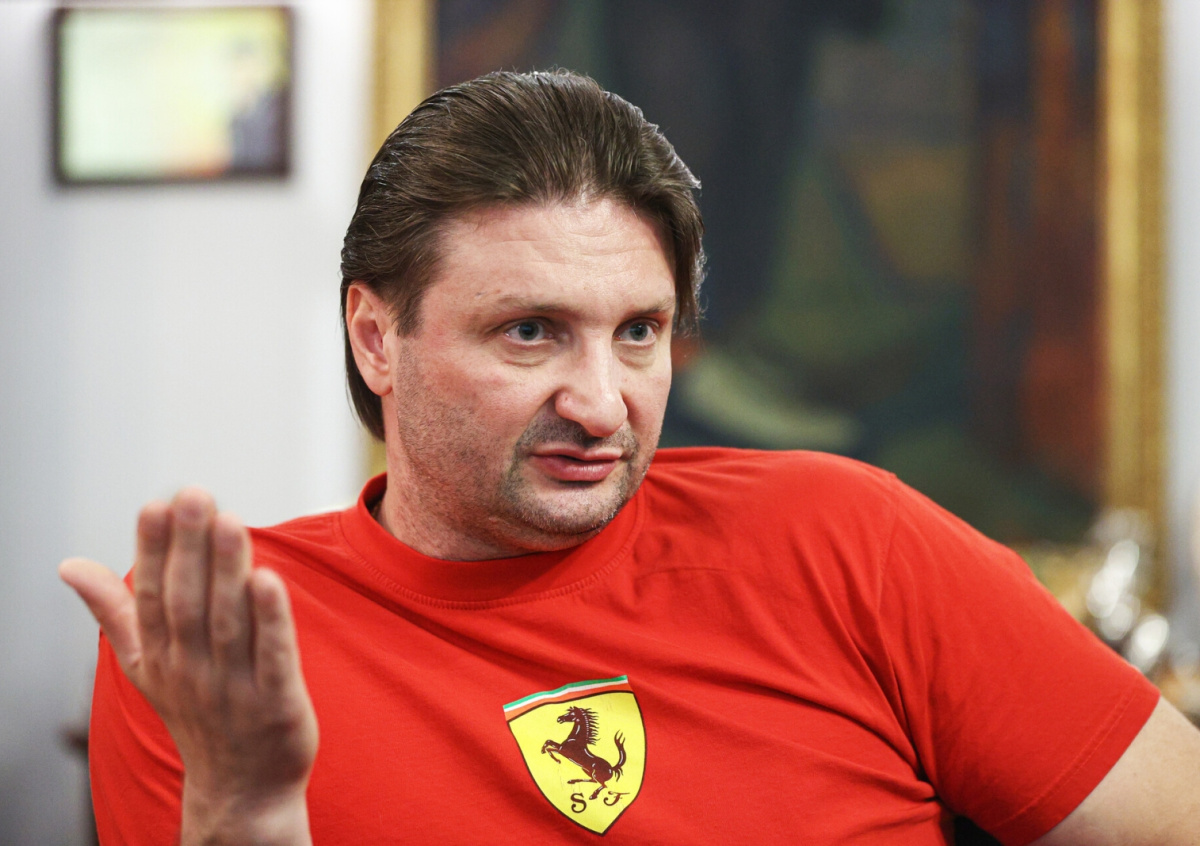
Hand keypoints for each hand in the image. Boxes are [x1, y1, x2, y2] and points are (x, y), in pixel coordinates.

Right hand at [60, 488, 317, 845]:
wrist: (242, 787)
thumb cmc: (196, 711)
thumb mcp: (145, 664)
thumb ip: (115, 611)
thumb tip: (70, 565)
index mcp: (160, 657)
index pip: (152, 597)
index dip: (153, 551)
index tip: (154, 503)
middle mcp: (191, 670)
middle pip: (187, 603)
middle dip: (189, 548)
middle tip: (193, 495)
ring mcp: (234, 688)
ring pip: (228, 623)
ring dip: (228, 571)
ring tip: (229, 521)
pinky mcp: (277, 702)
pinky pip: (272, 657)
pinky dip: (270, 620)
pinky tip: (270, 580)